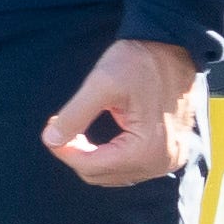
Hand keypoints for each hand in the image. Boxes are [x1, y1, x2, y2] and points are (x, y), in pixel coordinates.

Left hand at [43, 38, 204, 186]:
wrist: (173, 47)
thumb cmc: (138, 61)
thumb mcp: (101, 83)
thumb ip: (75, 114)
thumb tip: (50, 140)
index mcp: (146, 150)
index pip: (92, 166)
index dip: (65, 151)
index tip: (49, 129)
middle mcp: (161, 164)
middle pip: (102, 175)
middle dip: (77, 154)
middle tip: (60, 127)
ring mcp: (169, 161)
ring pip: (116, 174)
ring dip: (93, 157)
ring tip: (77, 131)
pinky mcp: (170, 153)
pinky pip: (131, 167)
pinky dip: (111, 157)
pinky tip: (98, 139)